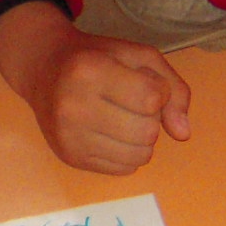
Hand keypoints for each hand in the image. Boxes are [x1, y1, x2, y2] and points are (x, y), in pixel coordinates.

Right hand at [0, 1, 190, 174]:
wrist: (42, 69)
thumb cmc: (96, 58)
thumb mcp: (139, 56)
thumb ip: (173, 89)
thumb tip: (182, 133)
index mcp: (90, 71)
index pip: (152, 99)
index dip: (158, 91)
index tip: (140, 81)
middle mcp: (73, 106)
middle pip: (147, 132)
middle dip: (150, 118)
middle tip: (129, 102)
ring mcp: (69, 136)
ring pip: (138, 156)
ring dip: (141, 139)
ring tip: (122, 118)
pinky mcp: (69, 157)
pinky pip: (123, 169)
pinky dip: (127, 153)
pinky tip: (110, 133)